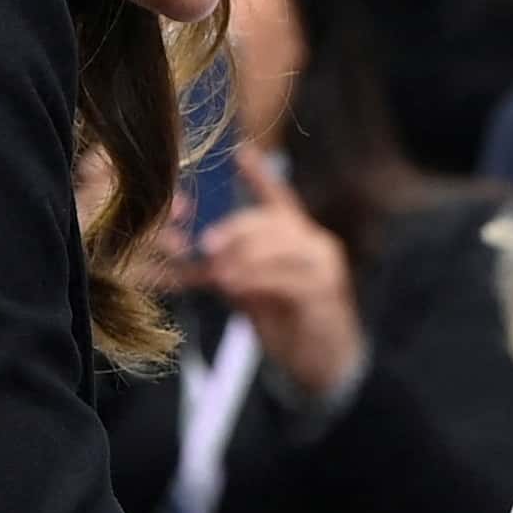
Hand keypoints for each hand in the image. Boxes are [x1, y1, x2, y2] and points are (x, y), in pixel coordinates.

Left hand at [198, 148, 363, 399]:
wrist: (322, 362)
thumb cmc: (286, 323)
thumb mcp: (250, 292)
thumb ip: (227, 270)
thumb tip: (187, 257)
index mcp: (295, 236)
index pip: (278, 197)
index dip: (259, 174)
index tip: (239, 151)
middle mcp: (312, 240)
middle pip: (270, 221)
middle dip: (235, 231)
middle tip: (206, 246)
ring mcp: (323, 261)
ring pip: (278, 245)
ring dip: (243, 259)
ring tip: (218, 273)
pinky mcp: (326, 287)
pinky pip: (285, 277)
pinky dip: (256, 280)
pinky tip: (235, 286)